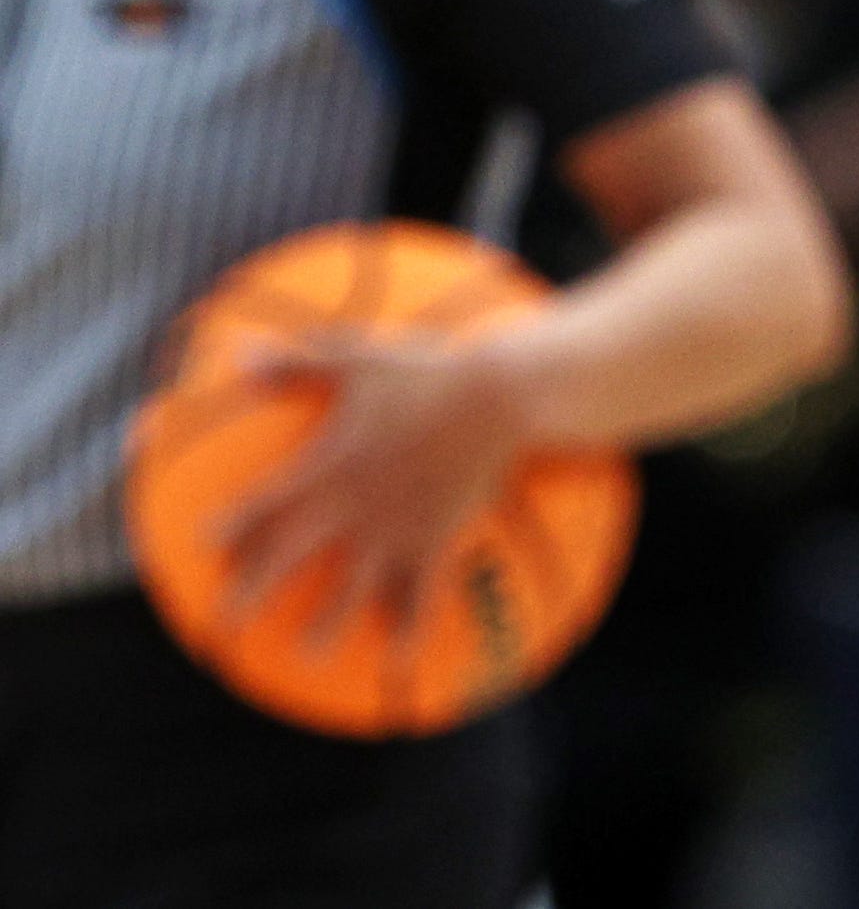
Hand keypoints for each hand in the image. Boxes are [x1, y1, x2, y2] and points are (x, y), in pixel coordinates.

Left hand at [220, 330, 539, 643]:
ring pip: (348, 591)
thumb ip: (297, 361)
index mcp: (328, 466)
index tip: (206, 542)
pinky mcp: (435, 540)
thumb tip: (239, 357)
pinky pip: (420, 595)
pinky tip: (399, 655)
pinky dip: (409, 628)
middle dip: (251, 593)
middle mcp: (351, 508)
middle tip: (224, 625)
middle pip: (288, 559)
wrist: (498, 398)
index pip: (264, 503)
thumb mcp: (359, 356)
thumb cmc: (428, 371)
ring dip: (324, 626)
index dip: (231, 524)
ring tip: (306, 653)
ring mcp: (393, 530)